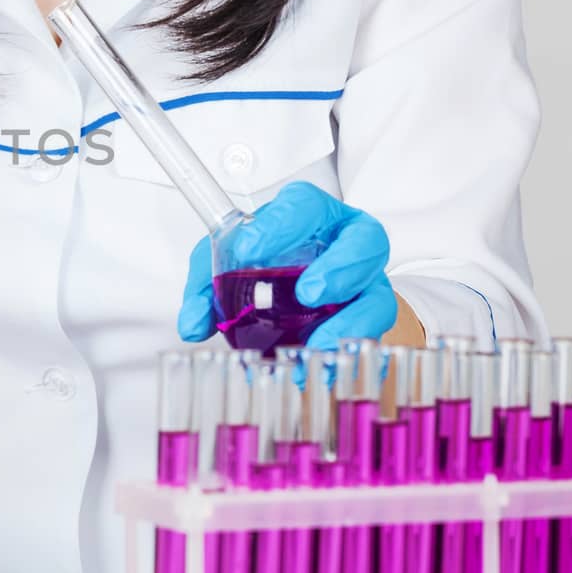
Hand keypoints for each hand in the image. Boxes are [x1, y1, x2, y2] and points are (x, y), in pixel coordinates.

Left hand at [177, 182, 397, 349]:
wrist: (302, 292)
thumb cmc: (265, 264)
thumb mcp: (228, 263)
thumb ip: (207, 286)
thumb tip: (193, 324)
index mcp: (311, 216)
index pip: (304, 204)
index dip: (281, 224)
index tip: (249, 250)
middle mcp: (348, 243)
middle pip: (365, 240)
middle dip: (339, 267)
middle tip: (306, 294)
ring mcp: (366, 283)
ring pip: (378, 294)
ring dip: (350, 319)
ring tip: (316, 341)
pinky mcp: (372, 318)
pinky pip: (376, 339)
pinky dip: (349, 354)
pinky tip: (322, 368)